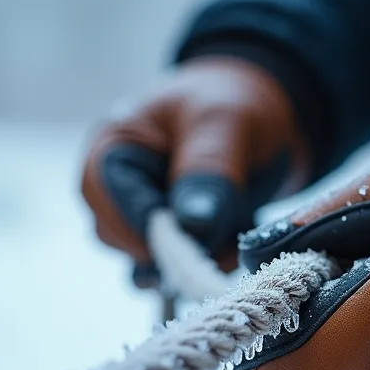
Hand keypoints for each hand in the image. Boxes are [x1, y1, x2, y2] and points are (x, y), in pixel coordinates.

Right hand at [80, 58, 308, 285]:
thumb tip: (191, 225)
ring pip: (146, 259)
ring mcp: (142, 213)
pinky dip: (206, 263)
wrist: (266, 111)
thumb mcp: (228, 124)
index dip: (142, 222)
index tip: (189, 241)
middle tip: (222, 243)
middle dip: (170, 247)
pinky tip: (234, 245)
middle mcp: (117, 183)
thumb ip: (209, 170)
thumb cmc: (237, 101)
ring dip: (192, 261)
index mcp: (116, 144)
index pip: (102, 194)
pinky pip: (175, 267)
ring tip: (233, 242)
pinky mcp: (171, 236)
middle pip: (117, 236)